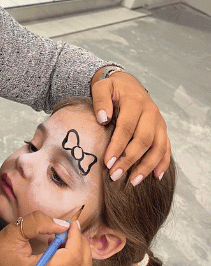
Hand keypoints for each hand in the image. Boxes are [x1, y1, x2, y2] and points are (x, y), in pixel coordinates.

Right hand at [0, 211, 91, 265]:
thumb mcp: (11, 233)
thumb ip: (37, 223)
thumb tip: (62, 224)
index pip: (73, 256)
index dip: (76, 236)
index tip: (71, 223)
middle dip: (81, 245)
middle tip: (68, 231)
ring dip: (78, 255)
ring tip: (60, 241)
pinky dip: (72, 265)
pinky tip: (56, 254)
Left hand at [91, 68, 169, 184]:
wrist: (127, 84)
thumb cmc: (112, 89)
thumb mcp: (102, 87)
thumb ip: (100, 100)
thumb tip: (102, 119)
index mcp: (135, 102)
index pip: (127, 127)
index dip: (117, 146)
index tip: (107, 162)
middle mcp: (150, 112)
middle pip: (143, 140)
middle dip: (129, 160)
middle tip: (114, 175)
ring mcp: (158, 122)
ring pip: (158, 147)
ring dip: (146, 166)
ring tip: (132, 181)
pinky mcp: (162, 130)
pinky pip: (166, 148)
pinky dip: (162, 163)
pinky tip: (155, 176)